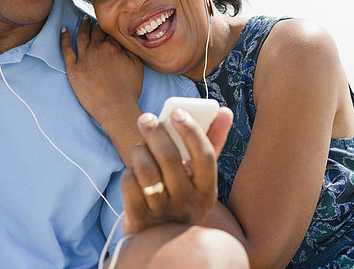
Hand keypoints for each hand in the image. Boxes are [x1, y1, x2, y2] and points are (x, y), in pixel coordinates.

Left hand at [60, 16, 143, 126]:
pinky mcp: (73, 68)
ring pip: (81, 36)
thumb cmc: (129, 89)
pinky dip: (64, 38)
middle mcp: (97, 48)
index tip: (110, 25)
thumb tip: (124, 40)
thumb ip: (129, 50)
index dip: (110, 28)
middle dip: (97, 25)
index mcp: (113, 46)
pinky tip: (64, 30)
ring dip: (83, 26)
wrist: (116, 107)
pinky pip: (66, 49)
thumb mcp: (137, 65)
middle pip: (96, 31)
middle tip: (96, 21)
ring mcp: (84, 57)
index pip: (110, 32)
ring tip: (84, 20)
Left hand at [121, 107, 232, 234]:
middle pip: (170, 158)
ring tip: (139, 147)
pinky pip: (130, 184)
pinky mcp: (139, 220)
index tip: (177, 112)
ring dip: (139, 151)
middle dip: (155, 132)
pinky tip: (133, 172)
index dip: (192, 131)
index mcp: (207, 192)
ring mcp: (164, 214)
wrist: (161, 242)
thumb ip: (211, 144)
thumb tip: (224, 111)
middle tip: (146, 119)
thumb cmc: (181, 197)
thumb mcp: (199, 179)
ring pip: (146, 170)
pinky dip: (129, 172)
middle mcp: (188, 204)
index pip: (205, 156)